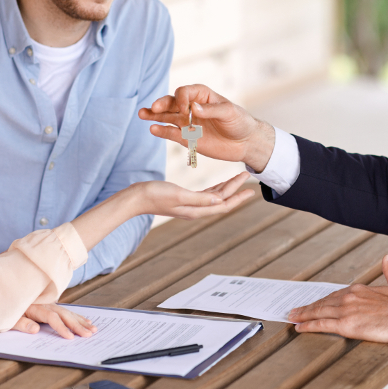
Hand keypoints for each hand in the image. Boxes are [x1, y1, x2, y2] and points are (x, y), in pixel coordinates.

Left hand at [11, 303, 96, 338]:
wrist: (5, 294)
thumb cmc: (6, 309)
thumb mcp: (9, 319)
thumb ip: (22, 324)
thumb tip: (35, 330)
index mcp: (36, 308)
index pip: (52, 318)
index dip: (61, 328)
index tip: (70, 338)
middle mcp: (46, 305)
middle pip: (65, 315)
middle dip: (78, 325)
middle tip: (89, 335)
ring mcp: (50, 304)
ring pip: (69, 312)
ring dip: (82, 321)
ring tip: (93, 329)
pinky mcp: (51, 306)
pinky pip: (67, 311)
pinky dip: (78, 316)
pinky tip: (86, 320)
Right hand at [134, 171, 255, 219]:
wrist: (136, 197)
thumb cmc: (154, 194)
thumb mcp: (178, 194)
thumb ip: (199, 199)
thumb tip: (220, 202)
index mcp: (196, 210)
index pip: (223, 205)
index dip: (238, 198)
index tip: (252, 190)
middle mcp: (195, 209)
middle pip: (221, 201)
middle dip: (236, 190)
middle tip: (248, 179)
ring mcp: (189, 205)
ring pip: (214, 197)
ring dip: (227, 189)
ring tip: (238, 180)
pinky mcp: (184, 199)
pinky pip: (205, 195)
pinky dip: (215, 189)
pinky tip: (219, 184)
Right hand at [138, 85, 275, 171]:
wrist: (245, 142)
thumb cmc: (240, 122)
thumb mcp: (229, 113)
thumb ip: (211, 110)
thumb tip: (193, 107)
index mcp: (202, 96)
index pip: (184, 92)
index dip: (181, 99)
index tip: (185, 110)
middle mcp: (191, 107)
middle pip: (171, 102)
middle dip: (161, 104)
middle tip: (153, 108)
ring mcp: (187, 122)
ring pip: (167, 117)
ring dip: (154, 115)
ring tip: (142, 114)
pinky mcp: (187, 138)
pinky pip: (171, 133)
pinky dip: (162, 131)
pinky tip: (153, 129)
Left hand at [287, 255, 387, 343]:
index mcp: (359, 289)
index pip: (336, 295)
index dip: (324, 300)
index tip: (317, 302)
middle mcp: (349, 297)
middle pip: (324, 303)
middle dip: (309, 307)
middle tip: (296, 310)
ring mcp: (345, 311)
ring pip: (319, 312)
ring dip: (304, 314)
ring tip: (294, 317)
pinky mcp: (345, 325)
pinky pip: (321, 324)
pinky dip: (308, 325)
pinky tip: (300, 326)